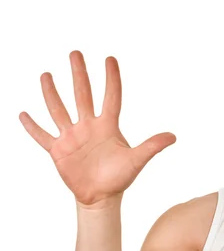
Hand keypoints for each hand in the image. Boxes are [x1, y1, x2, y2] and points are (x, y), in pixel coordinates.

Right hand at [19, 51, 175, 207]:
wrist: (101, 197)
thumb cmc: (120, 177)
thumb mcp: (137, 160)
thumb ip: (152, 146)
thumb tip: (174, 137)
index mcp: (108, 126)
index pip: (111, 97)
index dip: (112, 79)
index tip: (110, 58)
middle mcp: (88, 126)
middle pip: (82, 95)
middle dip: (79, 74)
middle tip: (75, 53)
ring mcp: (72, 137)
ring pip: (59, 110)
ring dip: (51, 93)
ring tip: (46, 75)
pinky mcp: (58, 151)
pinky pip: (42, 136)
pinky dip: (32, 126)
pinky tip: (23, 113)